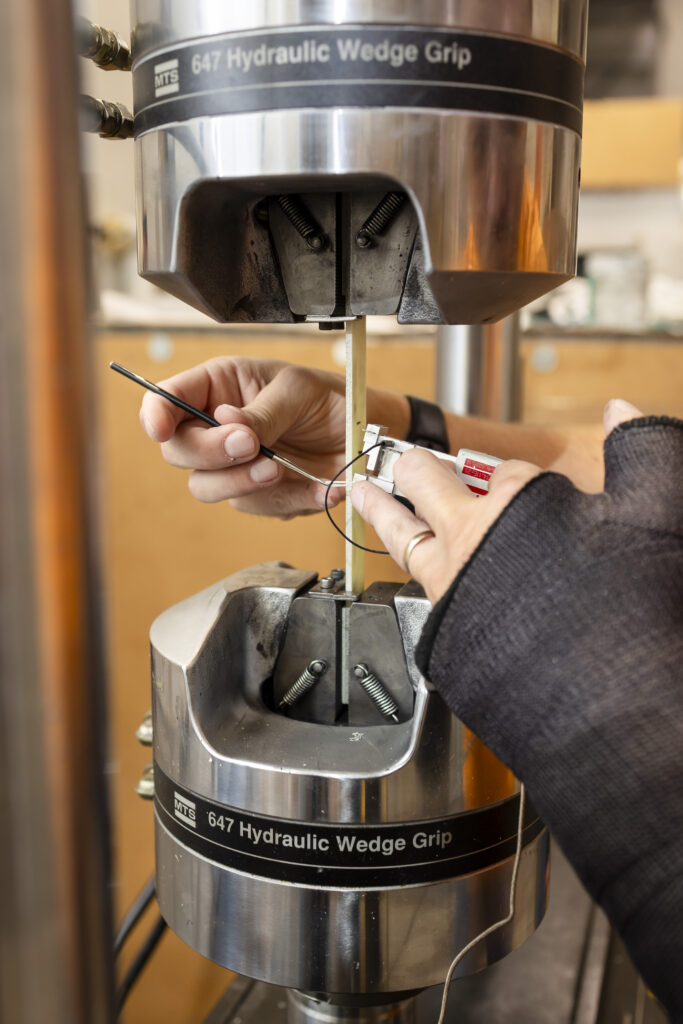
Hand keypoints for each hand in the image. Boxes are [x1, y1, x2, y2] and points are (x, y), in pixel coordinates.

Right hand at [139, 357, 407, 518]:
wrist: (365, 437)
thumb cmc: (328, 399)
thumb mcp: (298, 391)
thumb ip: (262, 411)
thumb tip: (227, 423)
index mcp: (218, 387)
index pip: (167, 400)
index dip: (155, 414)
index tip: (160, 428)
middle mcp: (216, 428)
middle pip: (179, 452)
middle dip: (211, 453)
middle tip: (251, 446)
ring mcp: (233, 466)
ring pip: (207, 488)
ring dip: (243, 482)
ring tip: (282, 468)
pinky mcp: (257, 495)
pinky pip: (255, 507)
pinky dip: (287, 499)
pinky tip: (318, 486)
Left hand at [351, 398, 642, 603]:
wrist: (599, 693)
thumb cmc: (622, 605)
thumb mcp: (651, 511)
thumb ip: (638, 451)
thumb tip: (620, 408)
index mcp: (515, 501)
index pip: (503, 470)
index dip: (513, 475)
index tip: (511, 478)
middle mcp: (469, 538)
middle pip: (422, 484)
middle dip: (410, 467)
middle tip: (397, 460)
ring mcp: (449, 585)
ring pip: (401, 536)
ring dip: (382, 511)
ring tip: (362, 495)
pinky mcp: (442, 631)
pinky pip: (416, 589)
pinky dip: (408, 570)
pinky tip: (411, 571)